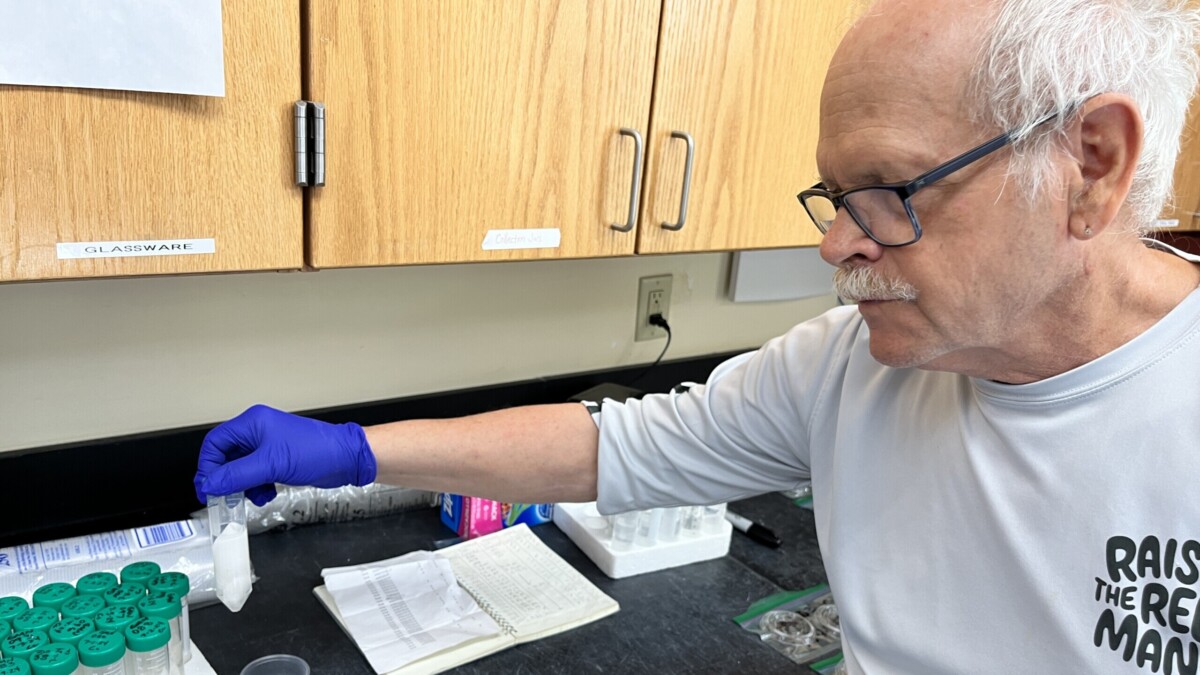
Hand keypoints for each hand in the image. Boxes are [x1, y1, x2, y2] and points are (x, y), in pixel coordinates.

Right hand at [194, 405, 376, 506]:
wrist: (346, 459)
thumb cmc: (318, 450)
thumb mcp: (271, 464)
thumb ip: (237, 475)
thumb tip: (211, 483)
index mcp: (253, 423)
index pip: (215, 443)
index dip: (208, 466)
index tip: (207, 487)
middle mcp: (258, 432)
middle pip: (227, 457)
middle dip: (226, 479)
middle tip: (223, 497)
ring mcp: (268, 446)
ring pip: (241, 469)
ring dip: (243, 486)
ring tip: (253, 495)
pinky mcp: (278, 460)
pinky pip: (256, 475)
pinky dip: (257, 487)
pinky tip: (266, 493)